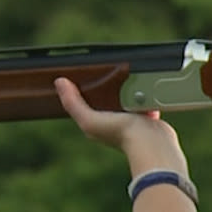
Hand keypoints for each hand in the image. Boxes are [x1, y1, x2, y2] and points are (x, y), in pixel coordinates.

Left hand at [55, 78, 187, 169]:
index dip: (82, 92)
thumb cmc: (121, 134)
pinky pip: (144, 101)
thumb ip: (73, 103)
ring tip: (124, 75)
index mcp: (97, 126)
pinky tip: (144, 84)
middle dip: (106, 88)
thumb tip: (59, 82)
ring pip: (126, 99)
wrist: (152, 141)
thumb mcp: (89, 120)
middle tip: (104, 70)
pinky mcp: (148, 118)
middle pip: (106, 101)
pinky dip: (144, 94)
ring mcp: (132, 121)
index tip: (81, 76)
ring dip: (126, 89)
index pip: (86, 106)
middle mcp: (113, 124)